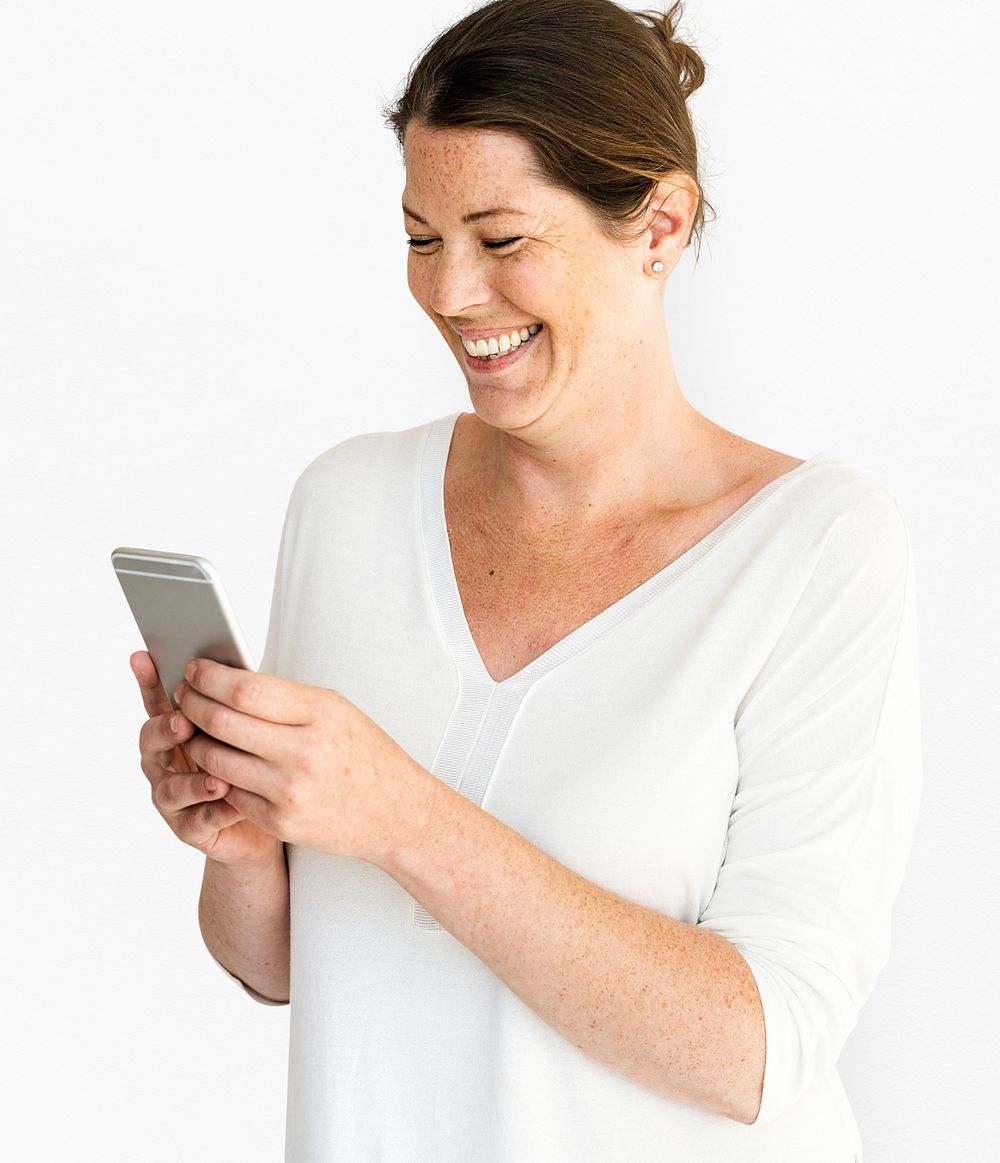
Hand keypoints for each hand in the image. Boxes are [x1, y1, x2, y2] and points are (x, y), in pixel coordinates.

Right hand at [131, 651, 281, 868]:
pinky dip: (215, 811)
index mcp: (175, 732)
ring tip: (216, 778)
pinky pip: (198, 821)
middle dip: (165, 729)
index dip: (148, 680)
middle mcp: (166, 763)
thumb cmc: (251, 766)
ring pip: (170, 788)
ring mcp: (173, 797)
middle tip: (183, 720)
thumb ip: (230, 707)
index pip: (158, 701)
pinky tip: (232, 803)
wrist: (263, 822)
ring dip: (191, 781)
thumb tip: (234, 669)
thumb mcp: (241, 730)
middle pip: (152, 742)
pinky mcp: (189, 828)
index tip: (143, 656)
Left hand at [172, 659, 434, 866]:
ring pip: (215, 759)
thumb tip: (229, 679)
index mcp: (318, 714)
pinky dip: (216, 775)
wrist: (395, 813)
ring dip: (195, 741)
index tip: (194, 670)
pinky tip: (216, 762)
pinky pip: (229, 792)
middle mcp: (302, 751)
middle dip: (192, 705)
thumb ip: (285, 697)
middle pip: (221, 721)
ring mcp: (288, 790)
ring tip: (193, 729)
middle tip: (183, 695)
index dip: (209, 677)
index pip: (245, 689)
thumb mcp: (335, 711)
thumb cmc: (365, 756)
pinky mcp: (279, 821)